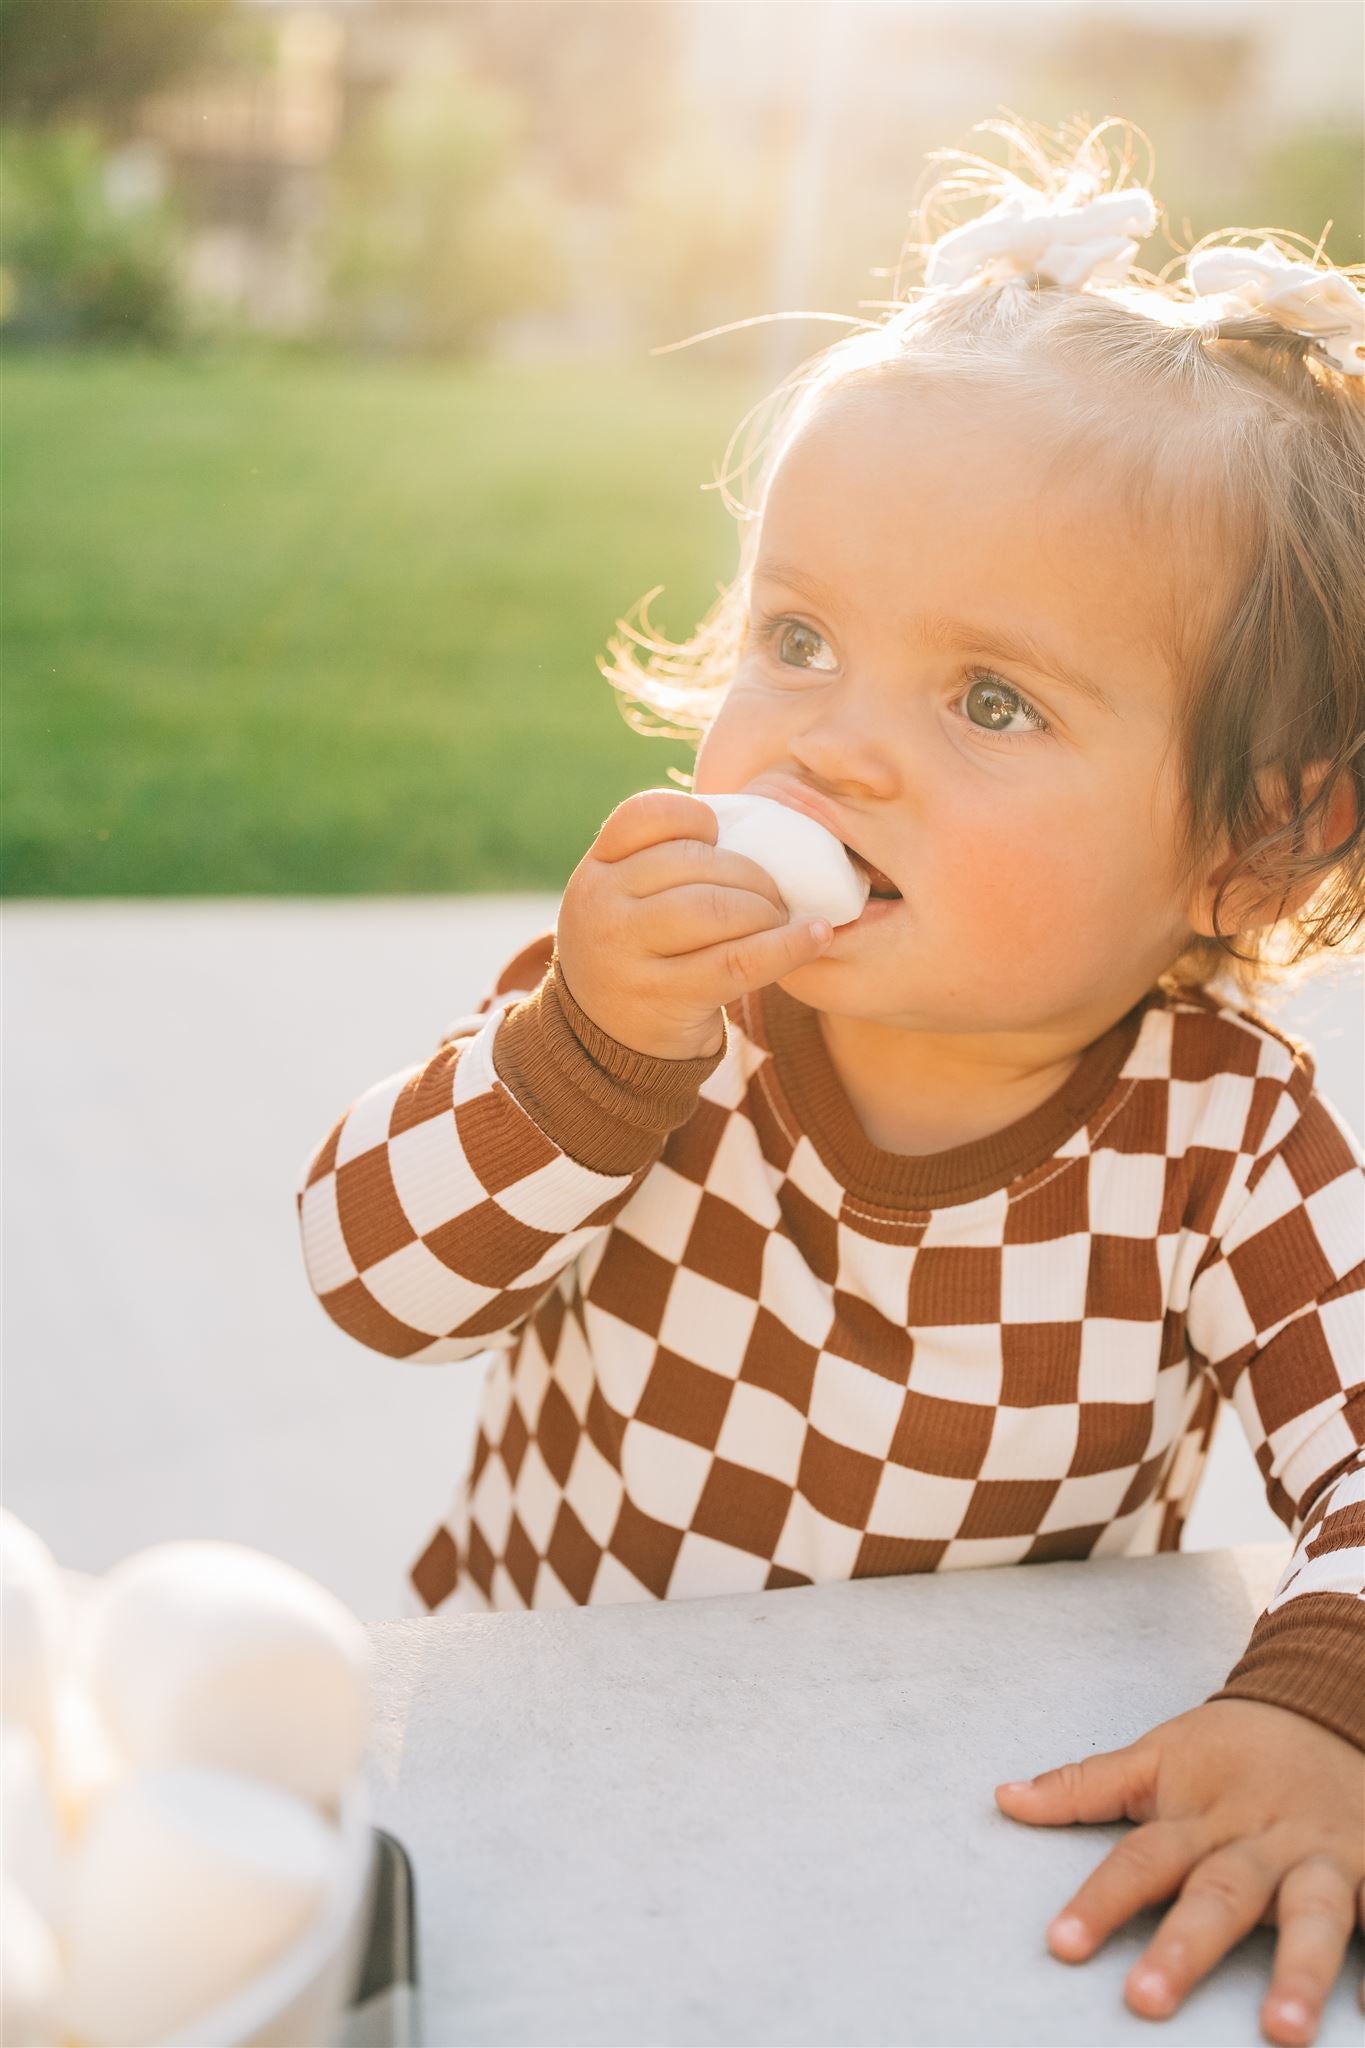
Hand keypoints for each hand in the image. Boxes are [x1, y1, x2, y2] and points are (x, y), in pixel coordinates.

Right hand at [556, 788, 833, 1060]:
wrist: (609, 1039)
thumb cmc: (640, 953)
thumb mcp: (627, 900)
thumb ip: (665, 861)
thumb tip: (759, 832)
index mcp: (596, 871)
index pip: (646, 815)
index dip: (696, 818)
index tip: (720, 839)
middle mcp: (601, 906)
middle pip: (694, 862)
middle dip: (751, 874)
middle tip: (774, 895)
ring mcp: (626, 955)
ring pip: (717, 909)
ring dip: (766, 910)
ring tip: (781, 919)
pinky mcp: (664, 997)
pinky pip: (739, 961)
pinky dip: (787, 946)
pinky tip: (816, 936)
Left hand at [995, 1698, 1364, 2044]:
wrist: (1326, 1705)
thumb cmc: (1231, 1749)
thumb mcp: (1158, 1755)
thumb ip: (1085, 1785)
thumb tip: (1003, 1798)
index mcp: (1201, 1814)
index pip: (1142, 1858)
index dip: (1101, 1900)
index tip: (1061, 1944)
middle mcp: (1260, 1839)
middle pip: (1221, 1894)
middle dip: (1186, 1947)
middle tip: (1146, 2001)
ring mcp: (1323, 1858)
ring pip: (1313, 1913)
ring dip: (1298, 1969)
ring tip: (1281, 2030)